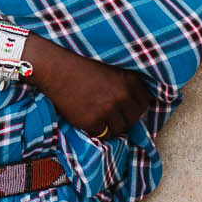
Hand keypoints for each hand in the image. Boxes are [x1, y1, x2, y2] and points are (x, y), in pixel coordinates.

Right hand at [25, 37, 152, 139]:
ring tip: (102, 117)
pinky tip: (91, 120)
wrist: (57, 70)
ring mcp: (107, 110)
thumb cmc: (84, 67)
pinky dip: (99, 130)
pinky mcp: (92, 121)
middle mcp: (122, 96)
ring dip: (113, 126)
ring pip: (120, 128)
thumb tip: (140, 103)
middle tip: (113, 114)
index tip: (127, 107)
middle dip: (126, 118)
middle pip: (134, 118)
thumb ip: (128, 83)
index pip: (145, 103)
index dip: (136, 107)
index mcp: (130, 80)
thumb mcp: (114, 68)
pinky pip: (104, 134)